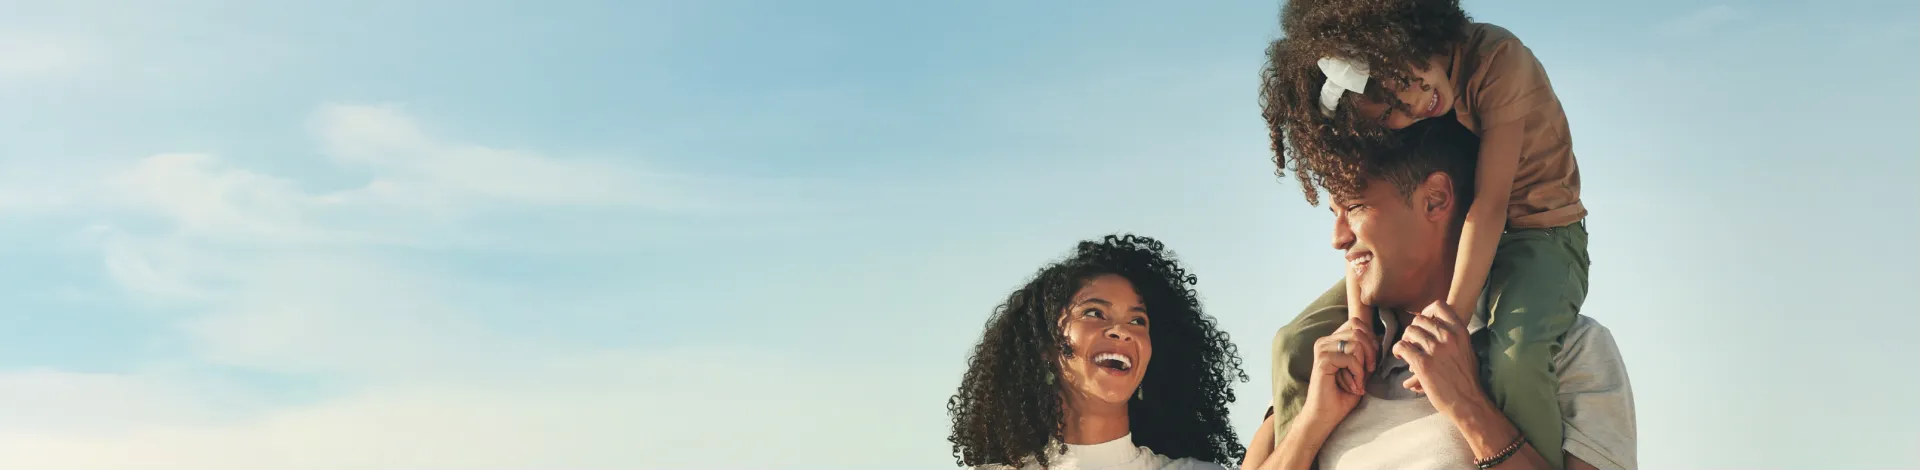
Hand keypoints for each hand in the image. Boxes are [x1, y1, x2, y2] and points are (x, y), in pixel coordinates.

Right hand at [1303, 318, 1376, 423]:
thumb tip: (1379, 338)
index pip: (1356, 323)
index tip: (1370, 361)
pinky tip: (1354, 386)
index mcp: (1331, 340)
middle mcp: (1324, 341)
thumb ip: (1366, 352)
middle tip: (1368, 372)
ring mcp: (1322, 349)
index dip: (1370, 339)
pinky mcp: (1322, 361)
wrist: (1325, 416)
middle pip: (1358, 330)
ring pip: (1356, 343)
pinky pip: (1351, 358)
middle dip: (1371, 352)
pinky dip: (1358, 374)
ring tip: (1358, 381)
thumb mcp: (1359, 369)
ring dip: (1363, 365)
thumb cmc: (1342, 395)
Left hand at [1392, 301, 1488, 417]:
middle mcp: (1448, 337)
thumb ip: (1456, 338)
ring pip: (1409, 331)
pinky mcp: (1423, 363)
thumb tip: (1443, 329)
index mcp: (1460, 332)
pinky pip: (1402, 347)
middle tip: (1411, 341)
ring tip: (1405, 350)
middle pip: (1420, 319)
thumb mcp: (1468, 351)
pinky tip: (1401, 357)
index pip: (1439, 306)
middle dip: (1413, 329)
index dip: (1426, 311)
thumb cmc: (1467, 380)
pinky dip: (1398, 350)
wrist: (1468, 402)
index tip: (1423, 323)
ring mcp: (1435, 349)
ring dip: (1404, 340)